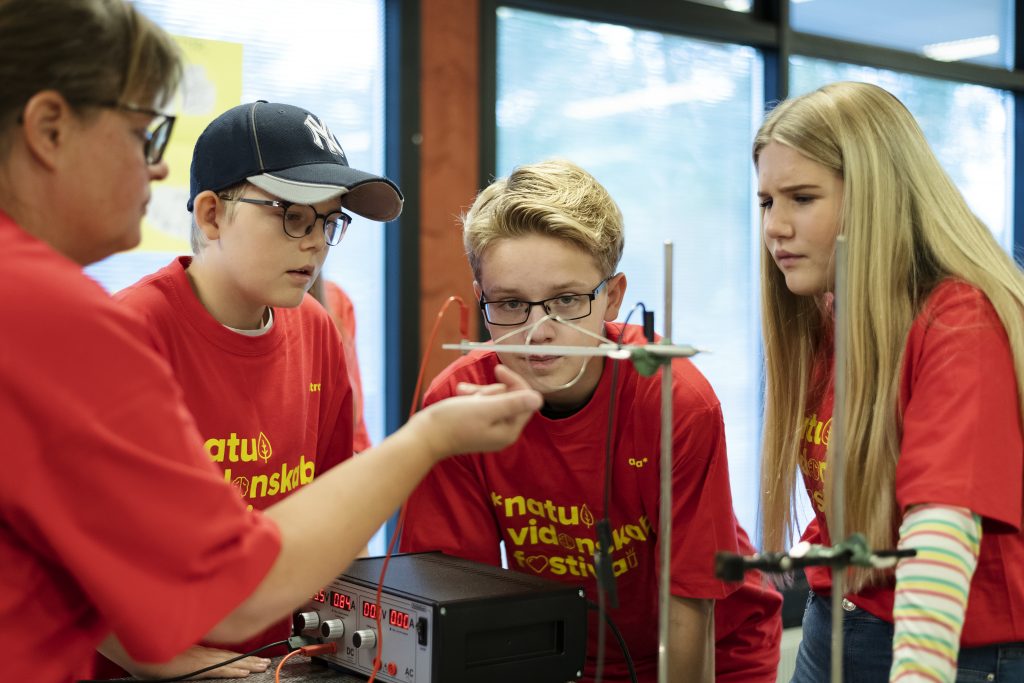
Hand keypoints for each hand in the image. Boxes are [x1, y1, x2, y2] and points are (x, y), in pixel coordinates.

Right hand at [126, 645, 269, 678]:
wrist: (131, 644)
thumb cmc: (146, 646)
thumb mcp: (170, 648)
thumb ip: (185, 648)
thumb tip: (191, 650)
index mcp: (194, 648)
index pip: (221, 653)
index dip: (238, 656)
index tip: (254, 657)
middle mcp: (198, 652)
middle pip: (228, 657)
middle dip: (248, 660)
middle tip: (266, 662)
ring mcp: (196, 659)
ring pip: (226, 662)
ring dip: (245, 665)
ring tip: (261, 667)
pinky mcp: (192, 667)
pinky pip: (216, 669)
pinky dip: (231, 670)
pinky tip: (243, 672)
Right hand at [411, 365, 541, 459]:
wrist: (424, 437)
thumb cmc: (453, 422)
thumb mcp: (485, 408)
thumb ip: (512, 403)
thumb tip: (539, 398)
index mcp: (509, 431)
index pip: (525, 400)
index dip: (514, 383)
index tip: (498, 369)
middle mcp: (502, 432)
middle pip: (510, 400)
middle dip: (492, 389)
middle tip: (474, 392)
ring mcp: (490, 430)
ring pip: (495, 400)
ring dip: (480, 392)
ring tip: (462, 393)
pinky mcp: (477, 426)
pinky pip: (482, 405)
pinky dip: (473, 397)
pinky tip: (460, 393)